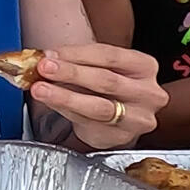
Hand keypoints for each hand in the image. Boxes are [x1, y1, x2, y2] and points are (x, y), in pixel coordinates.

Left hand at [29, 44, 167, 148]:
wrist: (116, 119)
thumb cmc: (107, 87)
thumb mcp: (98, 67)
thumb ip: (76, 61)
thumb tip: (46, 57)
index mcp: (144, 66)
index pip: (110, 56)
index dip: (77, 54)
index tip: (51, 53)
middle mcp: (148, 93)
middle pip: (106, 80)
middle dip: (70, 73)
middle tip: (44, 68)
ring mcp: (138, 118)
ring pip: (98, 106)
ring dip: (64, 96)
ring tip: (41, 89)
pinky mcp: (122, 136)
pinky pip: (89, 123)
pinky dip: (66, 110)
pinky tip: (51, 103)